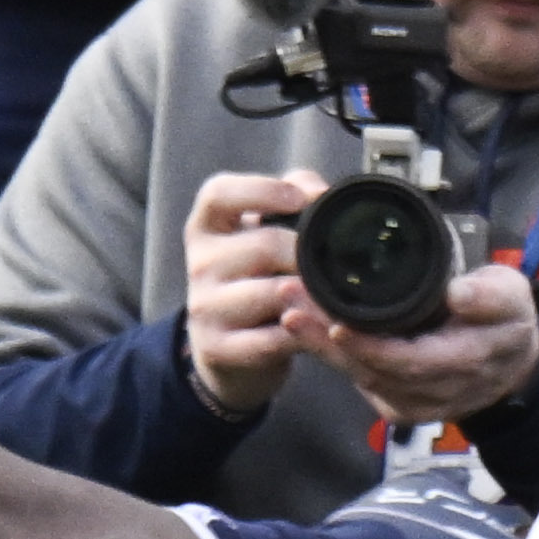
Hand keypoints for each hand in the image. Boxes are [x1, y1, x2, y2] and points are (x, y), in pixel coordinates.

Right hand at [181, 166, 318, 416]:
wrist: (227, 348)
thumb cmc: (256, 277)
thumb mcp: (263, 233)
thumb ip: (293, 197)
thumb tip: (322, 192)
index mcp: (207, 227)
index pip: (219, 194)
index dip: (261, 190)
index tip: (299, 200)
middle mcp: (199, 264)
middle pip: (264, 246)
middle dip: (308, 256)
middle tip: (340, 266)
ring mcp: (205, 308)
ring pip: (274, 294)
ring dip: (314, 298)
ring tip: (337, 301)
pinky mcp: (217, 348)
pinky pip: (273, 338)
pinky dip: (305, 335)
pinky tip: (320, 332)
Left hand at [288, 256, 538, 430]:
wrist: (511, 366)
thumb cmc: (506, 321)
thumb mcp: (512, 297)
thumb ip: (489, 296)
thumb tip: (458, 294)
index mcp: (463, 362)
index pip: (408, 361)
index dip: (369, 346)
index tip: (334, 322)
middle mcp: (433, 391)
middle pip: (371, 369)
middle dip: (325, 337)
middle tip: (291, 299)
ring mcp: (413, 402)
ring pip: (358, 376)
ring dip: (319, 344)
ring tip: (289, 306)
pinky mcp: (398, 405)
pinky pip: (359, 380)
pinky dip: (332, 356)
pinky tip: (307, 328)